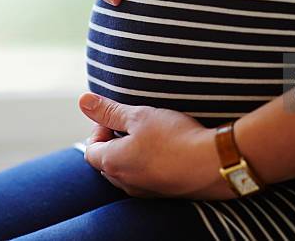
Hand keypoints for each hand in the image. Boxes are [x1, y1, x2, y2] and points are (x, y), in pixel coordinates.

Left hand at [79, 93, 234, 199]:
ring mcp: (144, 191)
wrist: (212, 163)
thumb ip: (109, 110)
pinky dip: (151, 163)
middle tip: (136, 123)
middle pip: (107, 162)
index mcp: (112, 163)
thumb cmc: (174, 137)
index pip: (90, 148)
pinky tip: (169, 150)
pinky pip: (147, 178)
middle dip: (115, 141)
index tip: (119, 116)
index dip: (100, 128)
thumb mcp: (139, 115)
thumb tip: (83, 101)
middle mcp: (124, 182)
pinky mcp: (164, 193)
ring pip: (128, 171)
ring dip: (134, 153)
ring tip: (154, 135)